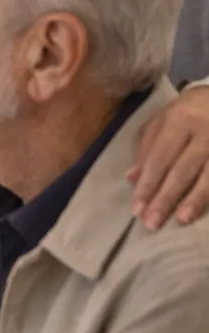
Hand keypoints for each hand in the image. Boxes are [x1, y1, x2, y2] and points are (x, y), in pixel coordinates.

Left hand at [127, 87, 208, 227]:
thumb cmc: (188, 111)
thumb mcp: (164, 119)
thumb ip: (147, 147)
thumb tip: (132, 178)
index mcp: (179, 120)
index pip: (160, 158)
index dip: (148, 184)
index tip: (138, 208)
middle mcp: (203, 131)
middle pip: (182, 169)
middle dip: (166, 197)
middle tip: (152, 222)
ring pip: (208, 175)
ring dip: (194, 199)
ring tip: (181, 219)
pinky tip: (204, 210)